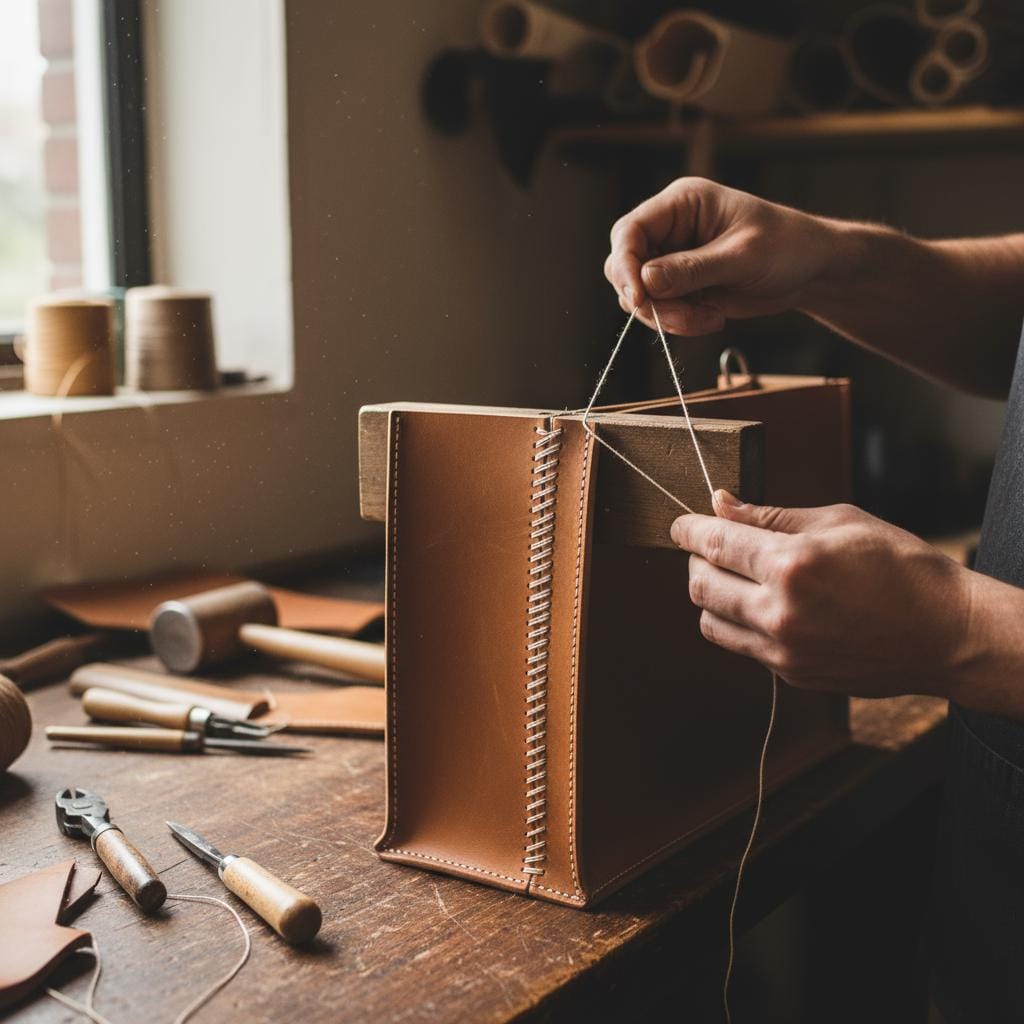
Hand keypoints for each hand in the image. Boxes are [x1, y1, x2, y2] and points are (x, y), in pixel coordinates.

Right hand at [604, 177, 843, 335]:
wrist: (811, 270)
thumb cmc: (787, 246)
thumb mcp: (742, 256)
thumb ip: (692, 268)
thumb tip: (646, 280)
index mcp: (681, 204)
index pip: (630, 231)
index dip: (626, 265)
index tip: (640, 297)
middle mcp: (670, 229)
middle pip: (627, 266)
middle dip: (649, 299)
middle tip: (682, 318)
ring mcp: (673, 260)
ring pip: (641, 295)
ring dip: (667, 316)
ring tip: (708, 319)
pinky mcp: (681, 287)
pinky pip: (660, 311)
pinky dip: (680, 323)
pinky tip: (713, 319)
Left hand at [670, 491, 975, 698]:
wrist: (945, 632)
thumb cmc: (899, 565)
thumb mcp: (837, 522)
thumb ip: (769, 517)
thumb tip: (721, 504)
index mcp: (791, 565)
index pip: (713, 543)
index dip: (688, 529)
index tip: (680, 524)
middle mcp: (779, 612)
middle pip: (700, 585)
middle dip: (696, 560)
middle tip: (712, 546)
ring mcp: (782, 649)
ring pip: (710, 621)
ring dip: (711, 594)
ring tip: (736, 577)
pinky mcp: (790, 674)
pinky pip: (742, 645)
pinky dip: (740, 621)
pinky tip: (765, 605)